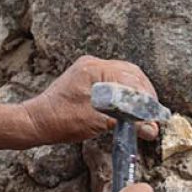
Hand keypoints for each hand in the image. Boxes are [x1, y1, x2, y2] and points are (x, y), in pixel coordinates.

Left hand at [21, 55, 160, 144]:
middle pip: (131, 74)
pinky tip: (129, 106)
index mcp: (94, 69)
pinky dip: (125, 92)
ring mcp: (89, 69)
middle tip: (153, 114)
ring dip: (137, 93)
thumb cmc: (61, 122)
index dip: (147, 98)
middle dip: (145, 94)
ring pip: (124, 76)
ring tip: (144, 112)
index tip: (155, 116)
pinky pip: (114, 80)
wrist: (36, 122)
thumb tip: (152, 128)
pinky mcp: (87, 78)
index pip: (132, 79)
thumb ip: (126, 121)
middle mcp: (93, 64)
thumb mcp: (97, 123)